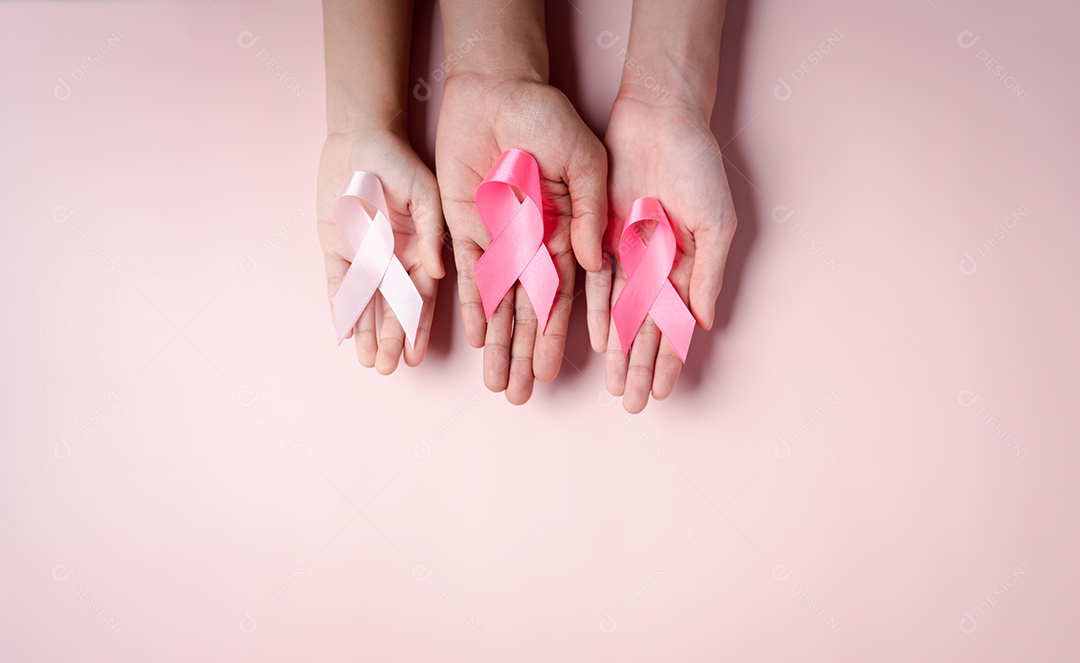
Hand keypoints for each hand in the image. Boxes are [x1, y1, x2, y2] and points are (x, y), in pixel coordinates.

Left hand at [317, 127, 444, 373]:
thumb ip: (430, 233)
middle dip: (392, 339)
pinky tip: (344, 333)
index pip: (421, 298)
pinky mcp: (337, 247)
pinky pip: (339, 284)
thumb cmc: (400, 162)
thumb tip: (437, 272)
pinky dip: (341, 307)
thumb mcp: (426, 193)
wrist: (361, 138)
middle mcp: (394, 259)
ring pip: (367, 303)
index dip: (419, 328)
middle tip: (388, 369)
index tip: (417, 355)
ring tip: (370, 363)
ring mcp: (365, 255)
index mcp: (421, 250)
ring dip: (369, 332)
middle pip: (394, 308)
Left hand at [436, 74, 606, 403]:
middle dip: (526, 354)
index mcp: (570, 232)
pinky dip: (471, 307)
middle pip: (532, 312)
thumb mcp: (586, 159)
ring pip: (500, 303)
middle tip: (520, 397)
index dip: (563, 338)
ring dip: (499, 344)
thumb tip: (594, 264)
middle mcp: (535, 244)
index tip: (564, 376)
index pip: (571, 299)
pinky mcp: (466, 226)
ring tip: (498, 385)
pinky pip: (467, 276)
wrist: (497, 84)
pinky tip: (475, 341)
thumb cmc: (549, 115)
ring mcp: (500, 238)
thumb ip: (589, 211)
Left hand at [587, 95, 737, 412]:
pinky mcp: (599, 234)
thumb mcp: (716, 222)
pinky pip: (594, 282)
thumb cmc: (697, 167)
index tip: (661, 392)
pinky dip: (594, 311)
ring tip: (613, 385)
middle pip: (645, 328)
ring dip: (618, 350)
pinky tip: (596, 341)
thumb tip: (706, 323)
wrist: (660, 121)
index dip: (669, 359)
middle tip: (631, 404)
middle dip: (639, 367)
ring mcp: (627, 253)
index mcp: (687, 264)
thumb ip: (708, 273)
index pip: (676, 324)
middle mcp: (656, 265)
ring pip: (619, 313)